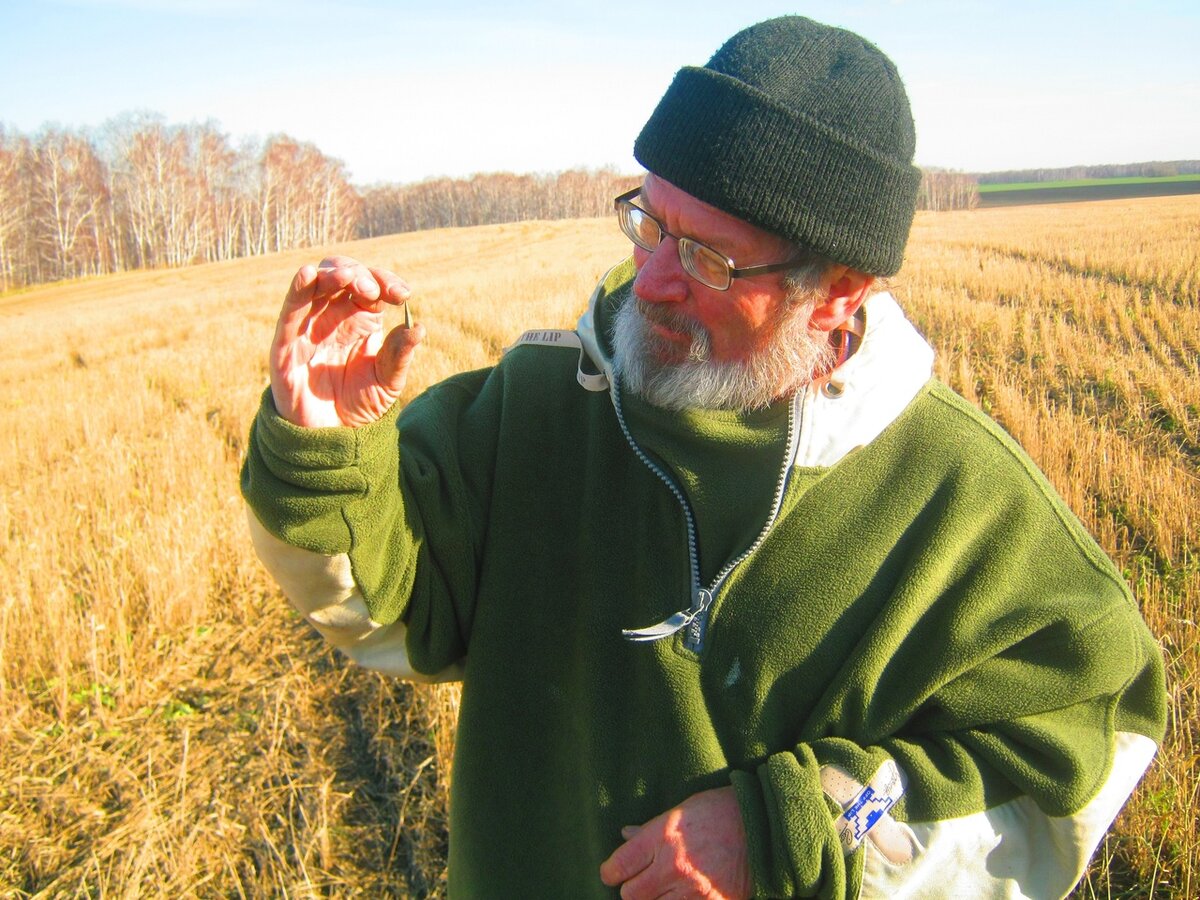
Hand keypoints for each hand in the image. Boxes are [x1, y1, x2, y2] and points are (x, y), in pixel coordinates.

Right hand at [270, 255, 422, 427]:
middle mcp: (335, 315)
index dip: (387, 282)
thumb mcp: (388, 381)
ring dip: (333, 274)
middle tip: (374, 291)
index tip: (402, 295)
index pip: (373, 285)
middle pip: (344, 275)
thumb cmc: (359, 404)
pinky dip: (298, 288)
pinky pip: (291, 308)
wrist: (331, 436)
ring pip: (317, 283)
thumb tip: (418, 328)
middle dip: (361, 276)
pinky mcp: (288, 340)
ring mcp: (311, 324)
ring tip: (348, 277)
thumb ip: (399, 354)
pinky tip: (308, 274)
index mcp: (362, 318)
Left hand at [599, 787, 750, 899]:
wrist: (764, 828)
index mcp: (661, 836)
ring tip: (666, 888)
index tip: (614, 873)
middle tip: (643, 881)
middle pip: (630, 895)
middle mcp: (673, 865)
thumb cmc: (721, 812)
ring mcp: (692, 890)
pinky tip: (683, 896)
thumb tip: (625, 835)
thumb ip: (650, 829)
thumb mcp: (681, 810)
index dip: (611, 873)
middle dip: (633, 889)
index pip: (617, 867)